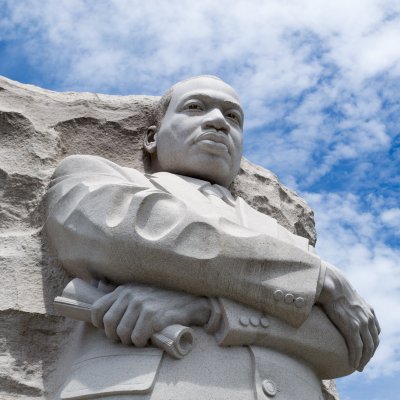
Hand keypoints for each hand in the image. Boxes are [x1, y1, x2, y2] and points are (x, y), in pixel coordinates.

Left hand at [91, 283, 210, 346]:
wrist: (190, 301)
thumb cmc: (163, 298)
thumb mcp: (139, 289)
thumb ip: (121, 292)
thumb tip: (100, 286)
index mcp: (124, 289)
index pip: (97, 309)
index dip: (100, 324)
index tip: (111, 329)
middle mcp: (130, 294)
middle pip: (108, 323)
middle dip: (115, 336)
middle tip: (127, 337)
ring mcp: (142, 304)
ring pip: (122, 333)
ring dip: (130, 341)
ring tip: (140, 338)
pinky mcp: (153, 315)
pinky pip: (137, 337)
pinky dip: (142, 342)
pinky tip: (149, 338)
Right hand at [318, 263, 379, 370]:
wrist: (331, 283)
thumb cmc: (333, 287)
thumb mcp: (346, 295)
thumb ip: (347, 303)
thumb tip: (336, 305)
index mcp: (368, 311)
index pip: (375, 332)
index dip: (372, 343)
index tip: (365, 350)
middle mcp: (368, 318)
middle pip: (373, 342)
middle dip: (369, 355)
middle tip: (362, 363)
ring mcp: (361, 323)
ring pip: (367, 348)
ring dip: (364, 360)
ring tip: (358, 367)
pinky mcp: (352, 327)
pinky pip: (357, 347)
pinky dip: (356, 358)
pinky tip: (353, 364)